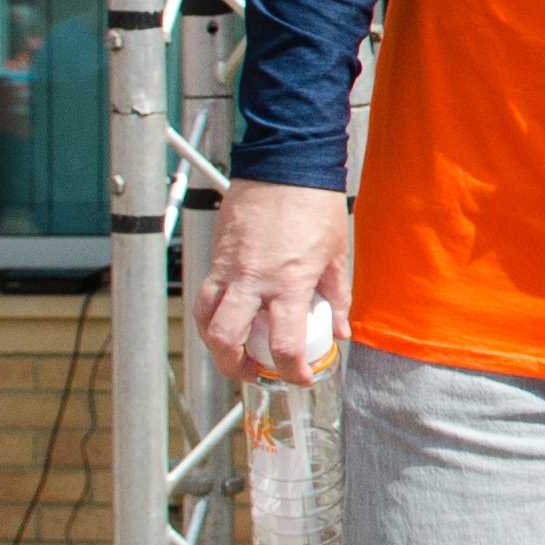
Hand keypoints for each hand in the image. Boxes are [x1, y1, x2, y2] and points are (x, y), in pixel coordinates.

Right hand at [193, 179, 351, 384]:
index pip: (284, 345)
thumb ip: (337, 297)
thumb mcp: (336, 255)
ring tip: (235, 352)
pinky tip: (228, 318)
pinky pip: (203, 295)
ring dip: (215, 344)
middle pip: (225, 341)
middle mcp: (253, 281)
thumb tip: (341, 329)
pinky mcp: (216, 257)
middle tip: (254, 373)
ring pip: (204, 321)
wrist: (285, 166)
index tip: (299, 378)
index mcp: (289, 283)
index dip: (291, 371)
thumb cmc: (313, 204)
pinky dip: (210, 314)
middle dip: (235, 368)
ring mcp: (229, 269)